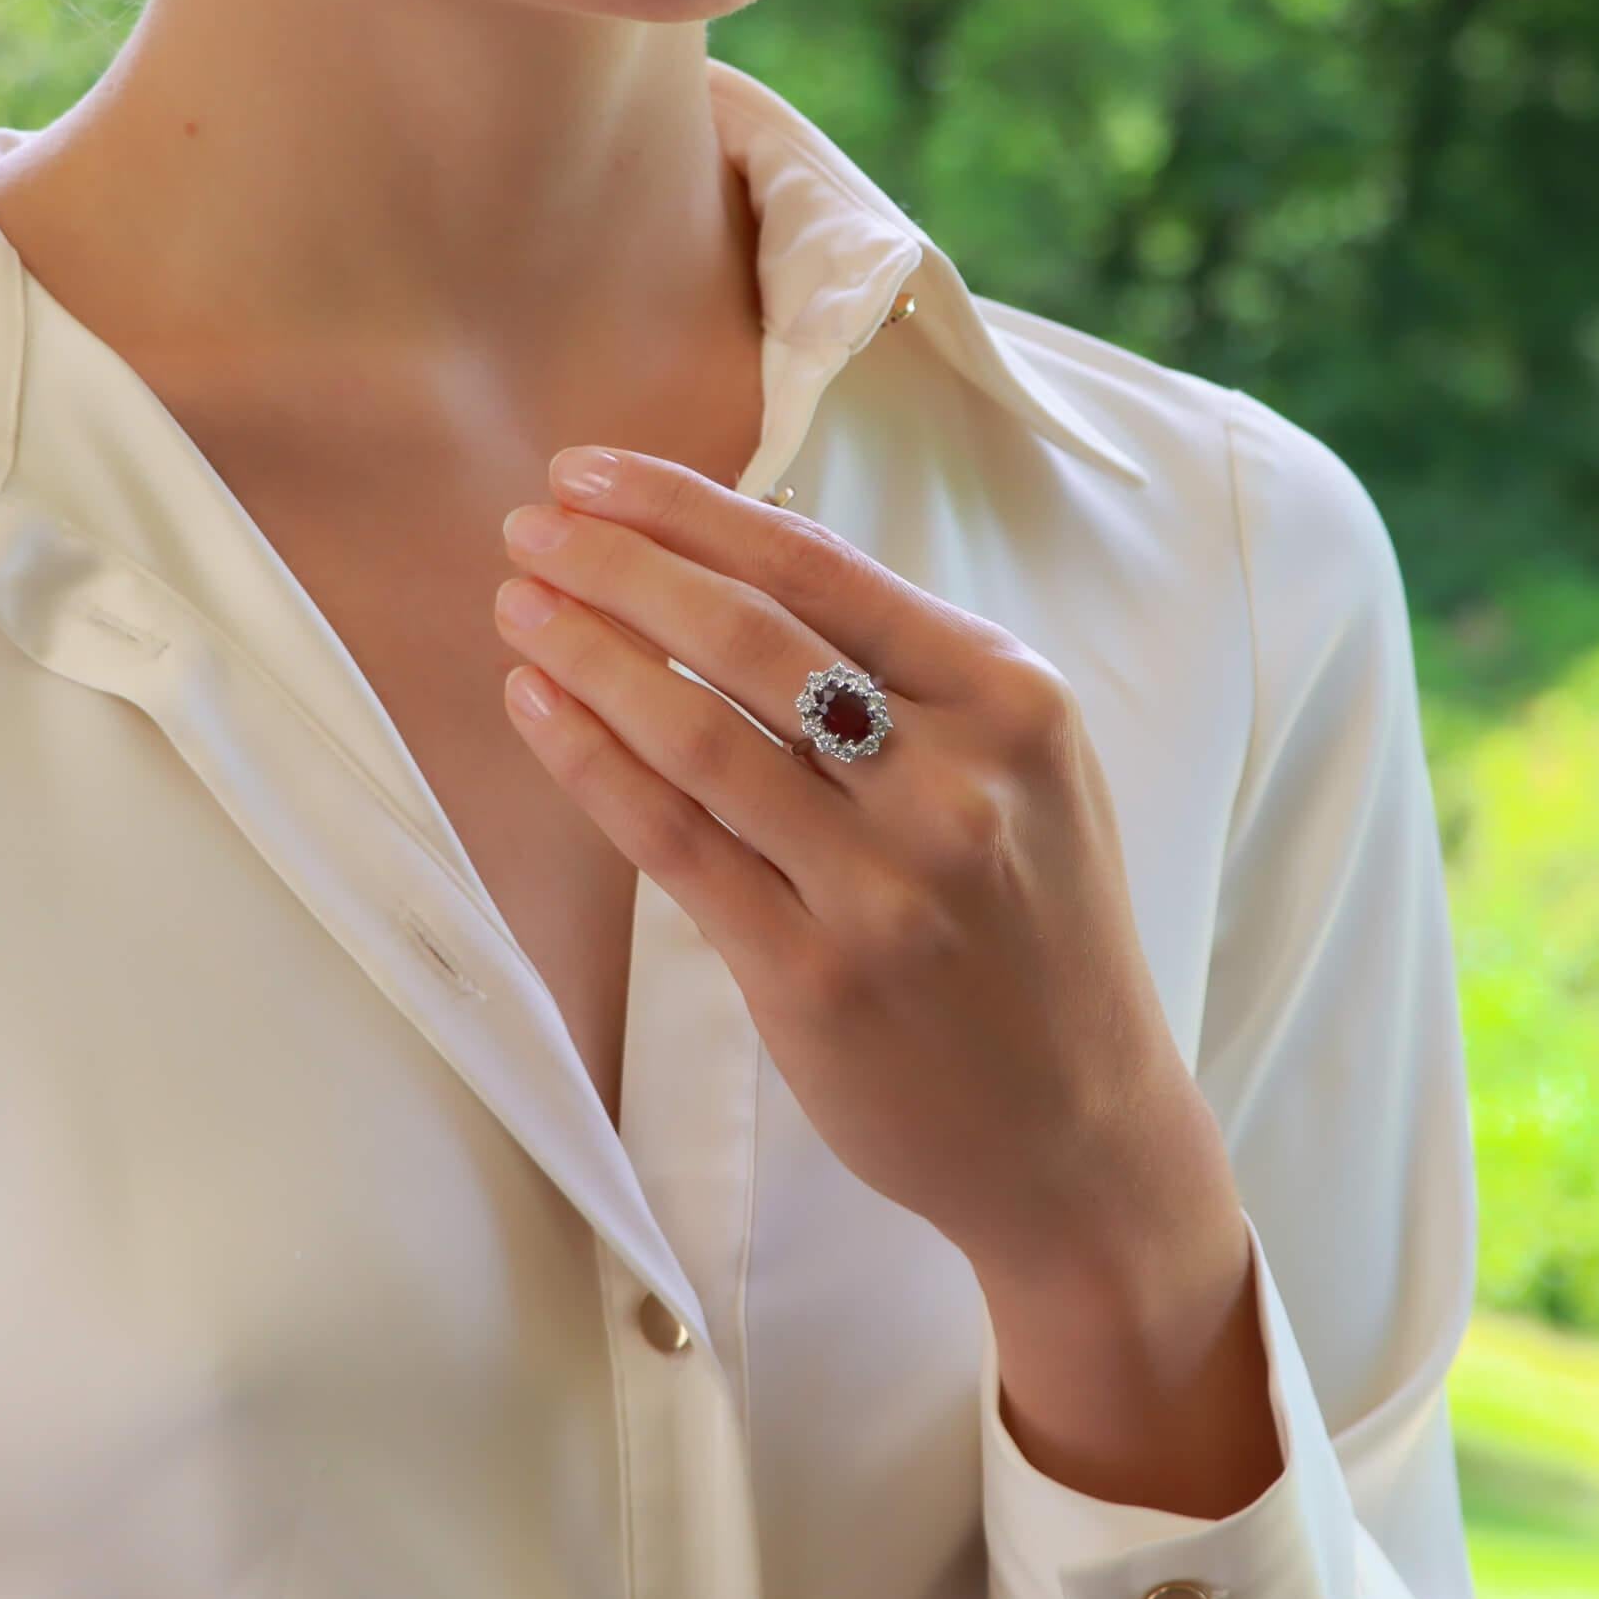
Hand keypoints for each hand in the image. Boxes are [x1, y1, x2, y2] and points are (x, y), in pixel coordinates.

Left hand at [493, 443, 1218, 1292]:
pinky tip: (539, 705)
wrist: (1079, 1125)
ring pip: (700, 738)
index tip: (592, 473)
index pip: (820, 568)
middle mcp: (954, 785)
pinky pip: (675, 846)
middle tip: (533, 524)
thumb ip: (909, 669)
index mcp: (1012, 702)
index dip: (688, 510)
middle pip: (749, 640)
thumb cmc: (1037, 922)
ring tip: (519, 603)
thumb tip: (743, 547)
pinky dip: (593, 763)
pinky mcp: (812, 977)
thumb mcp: (1023, 768)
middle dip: (621, 566)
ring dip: (590, 654)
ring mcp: (883, 887)